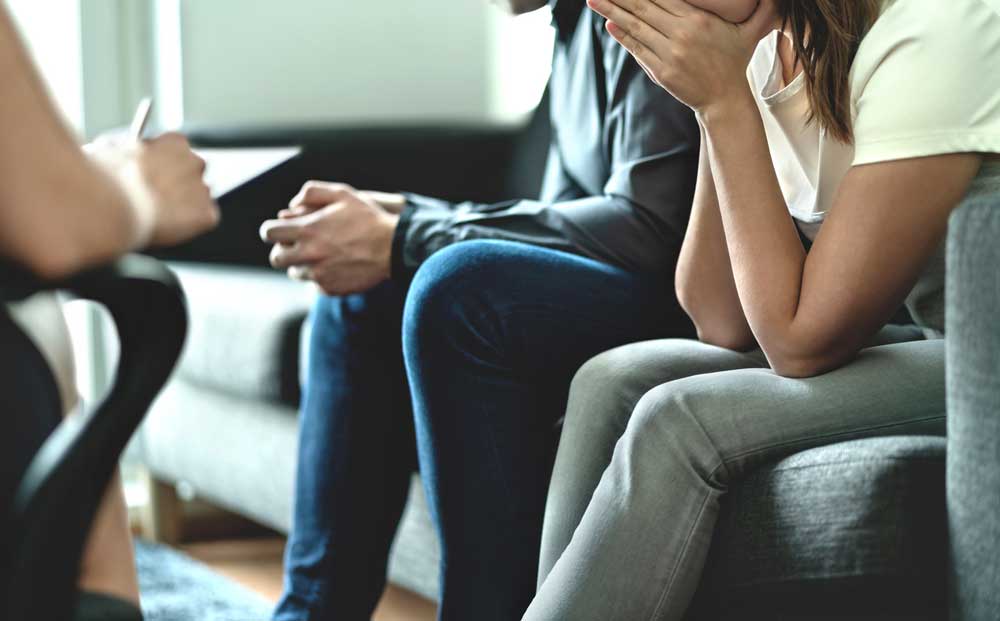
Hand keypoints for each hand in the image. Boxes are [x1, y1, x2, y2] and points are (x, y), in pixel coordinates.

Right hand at [88, 132, 219, 246]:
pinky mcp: (206, 215)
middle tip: (154, 202)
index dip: (161, 168)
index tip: (150, 179)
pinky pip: (201, 222)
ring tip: (155, 217)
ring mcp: (203, 190)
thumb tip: (115, 154)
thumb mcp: (109, 151)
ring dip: (181, 207)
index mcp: (175, 142)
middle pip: (190, 176)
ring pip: (196, 200)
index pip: (176, 154)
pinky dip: (187, 227)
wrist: (113, 204)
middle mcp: (196, 162)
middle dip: (175, 188)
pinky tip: (166, 227)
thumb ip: (124, 151)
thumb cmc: (105, 176)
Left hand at [259, 183, 399, 295]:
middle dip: (283, 250)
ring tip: (322, 255)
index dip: (271, 230)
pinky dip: (322, 276)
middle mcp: (309, 254)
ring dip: (303, 263)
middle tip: (297, 245)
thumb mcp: (343, 194)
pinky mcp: (330, 289)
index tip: (280, 230)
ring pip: (295, 272)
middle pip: (276, 258)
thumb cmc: (369, 218)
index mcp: (308, 230)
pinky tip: (338, 265)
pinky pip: (315, 284)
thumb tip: (291, 206)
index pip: (269, 233)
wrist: (394, 248)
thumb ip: (312, 192)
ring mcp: (319, 274)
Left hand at [588, 0, 776, 114]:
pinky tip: (609, 22)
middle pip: (644, 5)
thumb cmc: (735, 62)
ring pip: (636, 26)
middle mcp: (682, 34)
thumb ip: (762, 9)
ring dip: (612, 10)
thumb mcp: (750, 32)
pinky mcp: (661, 71)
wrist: (725, 101)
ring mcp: (670, 54)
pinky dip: (622, 35)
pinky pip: (637, 49)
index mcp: (699, 19)